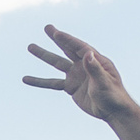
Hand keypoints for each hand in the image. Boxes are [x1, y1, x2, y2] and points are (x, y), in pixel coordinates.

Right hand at [25, 25, 139, 122]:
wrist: (112, 111)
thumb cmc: (113, 96)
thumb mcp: (104, 82)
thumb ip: (95, 69)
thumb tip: (87, 53)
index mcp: (96, 61)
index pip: (79, 48)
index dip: (68, 40)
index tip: (56, 33)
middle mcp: (84, 65)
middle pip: (67, 49)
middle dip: (57, 39)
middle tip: (47, 27)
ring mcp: (76, 76)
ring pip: (57, 64)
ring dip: (44, 55)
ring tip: (30, 47)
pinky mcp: (70, 87)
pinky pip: (52, 83)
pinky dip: (39, 81)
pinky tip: (26, 79)